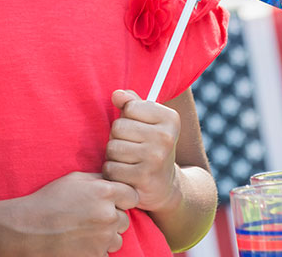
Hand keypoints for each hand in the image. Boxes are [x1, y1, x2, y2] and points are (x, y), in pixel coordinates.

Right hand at [0, 172, 137, 255]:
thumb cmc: (49, 200)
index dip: (123, 198)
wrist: (28, 229)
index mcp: (105, 192)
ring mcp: (103, 238)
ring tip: (84, 231)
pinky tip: (80, 242)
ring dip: (106, 236)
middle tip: (91, 218)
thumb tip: (114, 181)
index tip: (112, 201)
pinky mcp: (96, 256)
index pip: (132, 196)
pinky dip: (95, 250)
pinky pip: (105, 253)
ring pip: (117, 238)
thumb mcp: (73, 180)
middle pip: (125, 219)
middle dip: (113, 218)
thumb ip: (98, 180)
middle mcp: (108, 215)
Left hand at [104, 89, 181, 212]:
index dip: (127, 118)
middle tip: (131, 147)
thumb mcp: (148, 121)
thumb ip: (132, 103)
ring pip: (112, 148)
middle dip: (117, 137)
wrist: (165, 185)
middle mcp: (166, 137)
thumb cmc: (151, 146)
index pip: (130, 107)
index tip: (138, 129)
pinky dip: (112, 172)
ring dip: (113, 156)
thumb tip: (116, 95)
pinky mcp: (143, 178)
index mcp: (170, 118)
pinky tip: (125, 175)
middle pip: (118, 127)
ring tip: (127, 160)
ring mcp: (156, 158)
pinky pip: (111, 168)